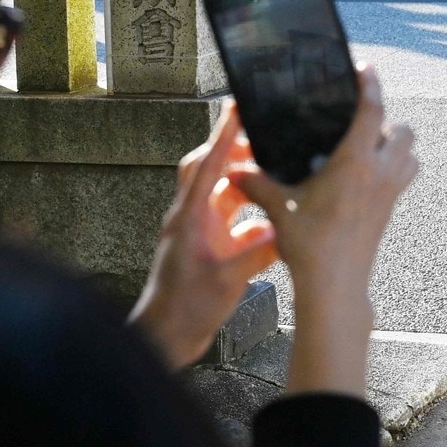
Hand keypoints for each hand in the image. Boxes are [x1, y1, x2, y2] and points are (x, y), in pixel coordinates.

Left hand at [129, 101, 280, 369]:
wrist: (165, 339)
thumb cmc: (184, 310)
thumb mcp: (227, 280)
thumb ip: (256, 251)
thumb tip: (281, 229)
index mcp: (190, 218)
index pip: (207, 164)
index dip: (224, 134)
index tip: (238, 107)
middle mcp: (192, 218)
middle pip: (208, 168)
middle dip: (234, 151)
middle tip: (264, 140)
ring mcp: (200, 232)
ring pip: (224, 194)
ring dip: (247, 185)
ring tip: (275, 178)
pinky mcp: (209, 248)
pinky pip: (235, 223)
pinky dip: (255, 219)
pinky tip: (276, 226)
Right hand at [230, 64, 417, 396]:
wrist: (336, 287)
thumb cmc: (309, 246)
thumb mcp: (279, 209)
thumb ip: (258, 184)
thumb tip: (234, 171)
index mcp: (356, 163)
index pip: (371, 111)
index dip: (369, 85)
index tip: (365, 68)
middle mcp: (381, 173)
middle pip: (404, 131)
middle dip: (388, 121)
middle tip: (358, 124)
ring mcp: (391, 192)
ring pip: (411, 155)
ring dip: (396, 146)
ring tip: (367, 148)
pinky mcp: (391, 210)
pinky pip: (404, 177)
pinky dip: (394, 168)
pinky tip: (365, 176)